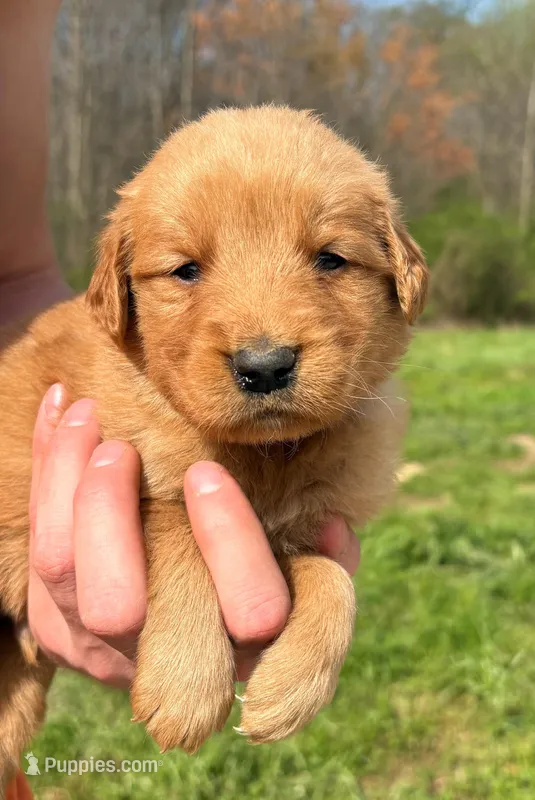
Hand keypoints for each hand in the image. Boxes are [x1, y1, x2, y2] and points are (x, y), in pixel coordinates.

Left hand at [28, 385, 359, 686]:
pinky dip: (46, 466)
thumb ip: (327, 567)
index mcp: (238, 648)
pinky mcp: (50, 621)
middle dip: (110, 516)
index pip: (246, 613)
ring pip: (57, 569)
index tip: (208, 473)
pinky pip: (31, 542)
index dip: (230, 543)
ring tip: (90, 414)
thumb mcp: (306, 581)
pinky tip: (63, 407)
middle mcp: (158, 662)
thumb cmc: (254, 580)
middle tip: (123, 448)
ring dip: (67, 479)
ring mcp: (92, 645)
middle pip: (115, 607)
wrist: (180, 606)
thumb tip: (329, 531)